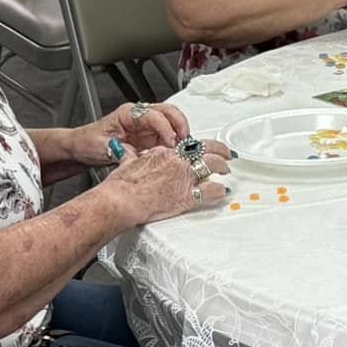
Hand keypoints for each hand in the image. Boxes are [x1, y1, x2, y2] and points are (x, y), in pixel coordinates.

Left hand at [77, 100, 190, 166]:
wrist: (81, 147)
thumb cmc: (88, 142)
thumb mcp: (101, 147)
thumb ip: (121, 150)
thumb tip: (139, 156)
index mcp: (127, 113)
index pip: (153, 115)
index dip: (164, 128)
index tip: (170, 142)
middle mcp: (140, 116)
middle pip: (169, 111)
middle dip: (180, 124)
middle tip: (186, 141)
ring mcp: (146, 126)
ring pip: (172, 121)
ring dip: (181, 133)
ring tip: (185, 149)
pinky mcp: (149, 137)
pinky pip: (168, 136)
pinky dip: (176, 143)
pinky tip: (177, 153)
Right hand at [105, 143, 231, 225]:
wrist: (120, 201)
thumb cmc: (121, 185)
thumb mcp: (127, 162)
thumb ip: (131, 157)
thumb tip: (126, 152)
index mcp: (164, 152)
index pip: (187, 145)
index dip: (197, 147)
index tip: (202, 149)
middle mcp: (177, 162)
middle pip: (206, 149)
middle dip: (220, 150)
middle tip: (226, 154)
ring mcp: (184, 178)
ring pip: (213, 165)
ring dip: (222, 167)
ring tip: (226, 169)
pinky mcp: (186, 196)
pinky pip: (211, 190)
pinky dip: (219, 191)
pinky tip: (222, 191)